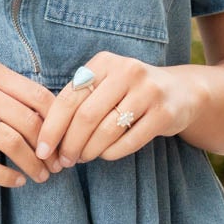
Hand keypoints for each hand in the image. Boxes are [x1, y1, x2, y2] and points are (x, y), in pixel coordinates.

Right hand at [0, 56, 63, 187]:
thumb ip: (1, 87)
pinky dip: (6, 176)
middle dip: (50, 148)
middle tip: (57, 165)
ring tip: (40, 177)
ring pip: (12, 142)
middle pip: (30, 121)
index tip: (65, 140)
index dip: (59, 122)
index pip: (38, 96)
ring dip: (32, 165)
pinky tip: (15, 181)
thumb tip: (43, 112)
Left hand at [33, 51, 207, 164]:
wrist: (181, 92)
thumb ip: (79, 102)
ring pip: (107, 130)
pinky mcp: (164, 112)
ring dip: (89, 151)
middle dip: (70, 144)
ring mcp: (148, 91)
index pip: (69, 98)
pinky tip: (105, 155)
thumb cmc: (130, 93)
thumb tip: (46, 138)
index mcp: (104, 62)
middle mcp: (126, 71)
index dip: (51, 127)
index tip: (42, 150)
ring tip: (82, 158)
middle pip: (86, 116)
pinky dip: (112, 153)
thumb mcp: (105, 85)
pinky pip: (129, 141)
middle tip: (64, 161)